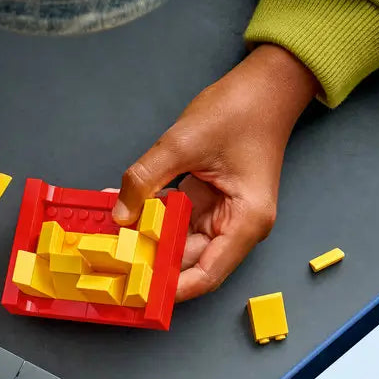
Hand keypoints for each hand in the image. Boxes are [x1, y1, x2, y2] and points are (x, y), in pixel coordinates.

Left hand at [115, 44, 318, 299]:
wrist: (267, 83)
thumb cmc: (242, 109)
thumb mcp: (184, 142)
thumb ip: (147, 179)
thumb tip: (120, 214)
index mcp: (245, 221)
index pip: (207, 274)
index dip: (172, 289)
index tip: (139, 296)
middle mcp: (237, 225)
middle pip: (189, 260)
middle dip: (152, 264)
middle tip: (113, 269)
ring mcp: (222, 214)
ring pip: (179, 242)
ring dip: (148, 241)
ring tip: (112, 246)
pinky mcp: (208, 201)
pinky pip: (176, 220)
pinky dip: (152, 219)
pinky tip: (124, 214)